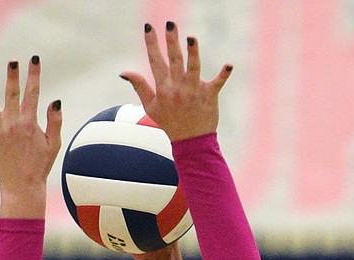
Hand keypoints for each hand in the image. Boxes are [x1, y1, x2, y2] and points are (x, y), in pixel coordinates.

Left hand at [0, 57, 62, 217]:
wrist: (22, 188)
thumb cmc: (39, 167)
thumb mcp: (53, 144)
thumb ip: (55, 121)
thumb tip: (54, 101)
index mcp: (29, 122)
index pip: (33, 93)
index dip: (34, 74)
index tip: (34, 59)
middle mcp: (12, 123)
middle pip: (12, 94)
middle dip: (13, 76)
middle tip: (12, 61)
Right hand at [122, 22, 231, 142]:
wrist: (190, 142)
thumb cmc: (169, 122)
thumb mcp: (150, 106)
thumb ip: (139, 86)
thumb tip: (124, 72)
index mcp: (163, 88)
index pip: (155, 62)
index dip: (151, 44)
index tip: (148, 27)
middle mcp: (177, 88)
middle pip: (174, 61)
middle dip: (171, 42)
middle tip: (170, 24)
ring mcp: (193, 92)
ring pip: (193, 69)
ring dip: (193, 53)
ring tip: (191, 38)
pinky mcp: (209, 96)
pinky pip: (217, 84)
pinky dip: (223, 75)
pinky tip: (229, 65)